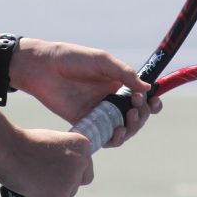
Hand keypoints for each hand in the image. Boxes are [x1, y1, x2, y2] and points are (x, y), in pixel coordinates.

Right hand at [0, 126, 92, 196]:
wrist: (7, 147)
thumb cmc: (23, 142)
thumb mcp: (51, 140)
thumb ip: (64, 153)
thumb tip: (65, 171)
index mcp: (82, 145)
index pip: (85, 169)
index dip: (70, 172)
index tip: (55, 172)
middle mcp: (81, 163)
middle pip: (76, 185)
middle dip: (62, 185)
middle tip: (44, 180)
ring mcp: (70, 181)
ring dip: (51, 194)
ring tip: (33, 183)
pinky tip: (29, 193)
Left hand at [11, 40, 162, 147]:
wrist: (42, 67)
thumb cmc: (71, 58)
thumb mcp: (101, 60)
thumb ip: (123, 73)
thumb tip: (147, 88)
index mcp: (117, 83)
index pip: (141, 96)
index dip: (151, 102)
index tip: (154, 101)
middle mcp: (111, 100)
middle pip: (136, 115)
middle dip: (142, 115)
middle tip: (135, 107)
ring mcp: (99, 113)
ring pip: (123, 129)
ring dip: (132, 128)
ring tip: (127, 120)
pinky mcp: (86, 124)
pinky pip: (105, 137)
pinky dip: (115, 139)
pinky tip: (117, 132)